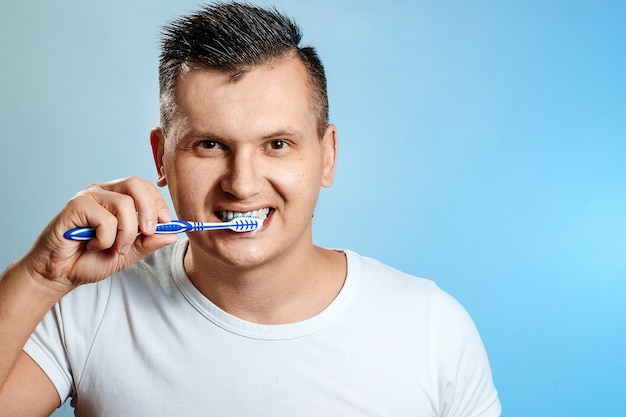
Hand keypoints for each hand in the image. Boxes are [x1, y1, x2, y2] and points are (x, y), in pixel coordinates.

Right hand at [21, 177, 177, 293]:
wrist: (59, 274)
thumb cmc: (90, 260)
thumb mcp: (128, 253)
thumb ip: (149, 242)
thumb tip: (174, 234)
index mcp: (118, 197)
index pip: (145, 187)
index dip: (159, 204)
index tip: (167, 223)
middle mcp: (104, 192)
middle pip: (137, 184)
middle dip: (150, 211)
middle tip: (148, 233)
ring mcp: (89, 196)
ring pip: (124, 204)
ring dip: (126, 234)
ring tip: (115, 249)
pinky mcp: (76, 206)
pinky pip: (105, 220)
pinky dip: (105, 240)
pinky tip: (92, 245)